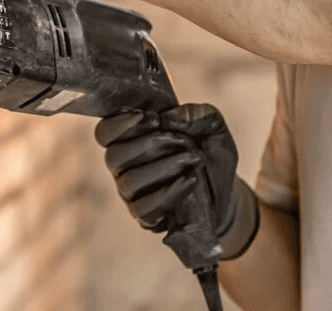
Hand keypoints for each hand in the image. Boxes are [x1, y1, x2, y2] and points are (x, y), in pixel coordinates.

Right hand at [95, 104, 259, 260]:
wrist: (227, 190)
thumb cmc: (209, 152)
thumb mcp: (212, 127)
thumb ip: (197, 115)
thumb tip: (170, 119)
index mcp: (129, 138)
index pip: (104, 133)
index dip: (119, 124)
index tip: (151, 117)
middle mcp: (124, 165)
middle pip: (113, 156)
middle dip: (148, 145)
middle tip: (181, 140)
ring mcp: (132, 192)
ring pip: (128, 182)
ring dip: (162, 168)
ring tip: (192, 160)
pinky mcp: (145, 216)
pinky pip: (143, 209)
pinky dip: (168, 193)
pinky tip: (189, 181)